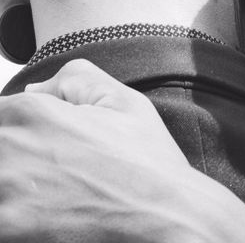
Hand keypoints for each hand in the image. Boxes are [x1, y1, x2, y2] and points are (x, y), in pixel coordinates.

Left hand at [0, 59, 244, 242]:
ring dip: (16, 189)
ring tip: (54, 196)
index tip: (43, 149)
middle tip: (54, 172)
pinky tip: (49, 215)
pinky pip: (0, 217)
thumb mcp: (124, 101)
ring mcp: (3, 190)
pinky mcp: (7, 228)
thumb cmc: (148, 162)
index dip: (21, 134)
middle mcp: (8, 147)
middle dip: (18, 159)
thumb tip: (32, 90)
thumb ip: (72, 79)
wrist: (165, 215)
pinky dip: (18, 216)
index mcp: (30, 111)